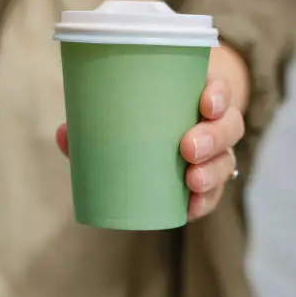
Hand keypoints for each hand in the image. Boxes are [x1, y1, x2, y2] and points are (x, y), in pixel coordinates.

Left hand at [56, 44, 248, 221]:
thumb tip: (65, 135)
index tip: (206, 104)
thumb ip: (97, 119)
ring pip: (226, 159)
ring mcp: (216, 151)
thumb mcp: (127, 105)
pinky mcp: (208, 177)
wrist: (163, 125)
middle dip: (213, 138)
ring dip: (212, 172)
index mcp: (199, 92)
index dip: (219, 95)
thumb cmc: (143, 109)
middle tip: (188, 148)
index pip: (221, 88)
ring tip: (192, 180)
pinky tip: (191, 208)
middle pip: (230, 126)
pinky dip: (204, 201)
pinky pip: (214, 192)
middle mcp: (215, 121)